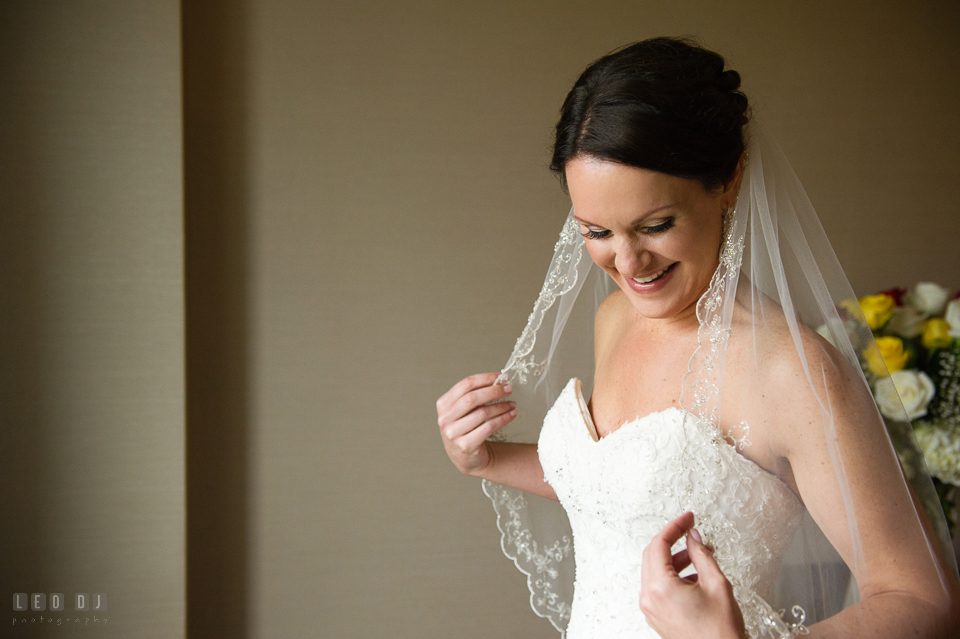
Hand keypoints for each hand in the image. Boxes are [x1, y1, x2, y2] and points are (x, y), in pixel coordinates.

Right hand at [436, 373, 515, 475]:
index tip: (501, 377)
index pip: (465, 384)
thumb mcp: (463, 410)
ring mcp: (453, 433)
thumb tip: (499, 381)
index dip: (485, 378)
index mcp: (443, 404)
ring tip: (512, 404)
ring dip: (501, 406)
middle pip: (473, 398)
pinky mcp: (465, 446)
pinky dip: (503, 419)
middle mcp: (445, 418)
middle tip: (509, 389)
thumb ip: (474, 395)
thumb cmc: (466, 428)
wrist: (465, 457)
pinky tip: (511, 415)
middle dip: (494, 391)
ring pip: (482, 413)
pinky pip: (489, 427)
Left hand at [639, 512, 745, 638]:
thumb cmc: (720, 631)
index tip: (688, 518)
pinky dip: (673, 577)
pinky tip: (694, 576)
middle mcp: (649, 599)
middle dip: (672, 541)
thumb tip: (693, 537)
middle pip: (652, 556)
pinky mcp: (657, 618)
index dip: (675, 527)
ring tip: (699, 556)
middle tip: (689, 530)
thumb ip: (702, 554)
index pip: (659, 544)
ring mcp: (651, 610)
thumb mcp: (716, 583)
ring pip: (655, 572)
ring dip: (674, 560)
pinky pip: (659, 588)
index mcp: (660, 587)